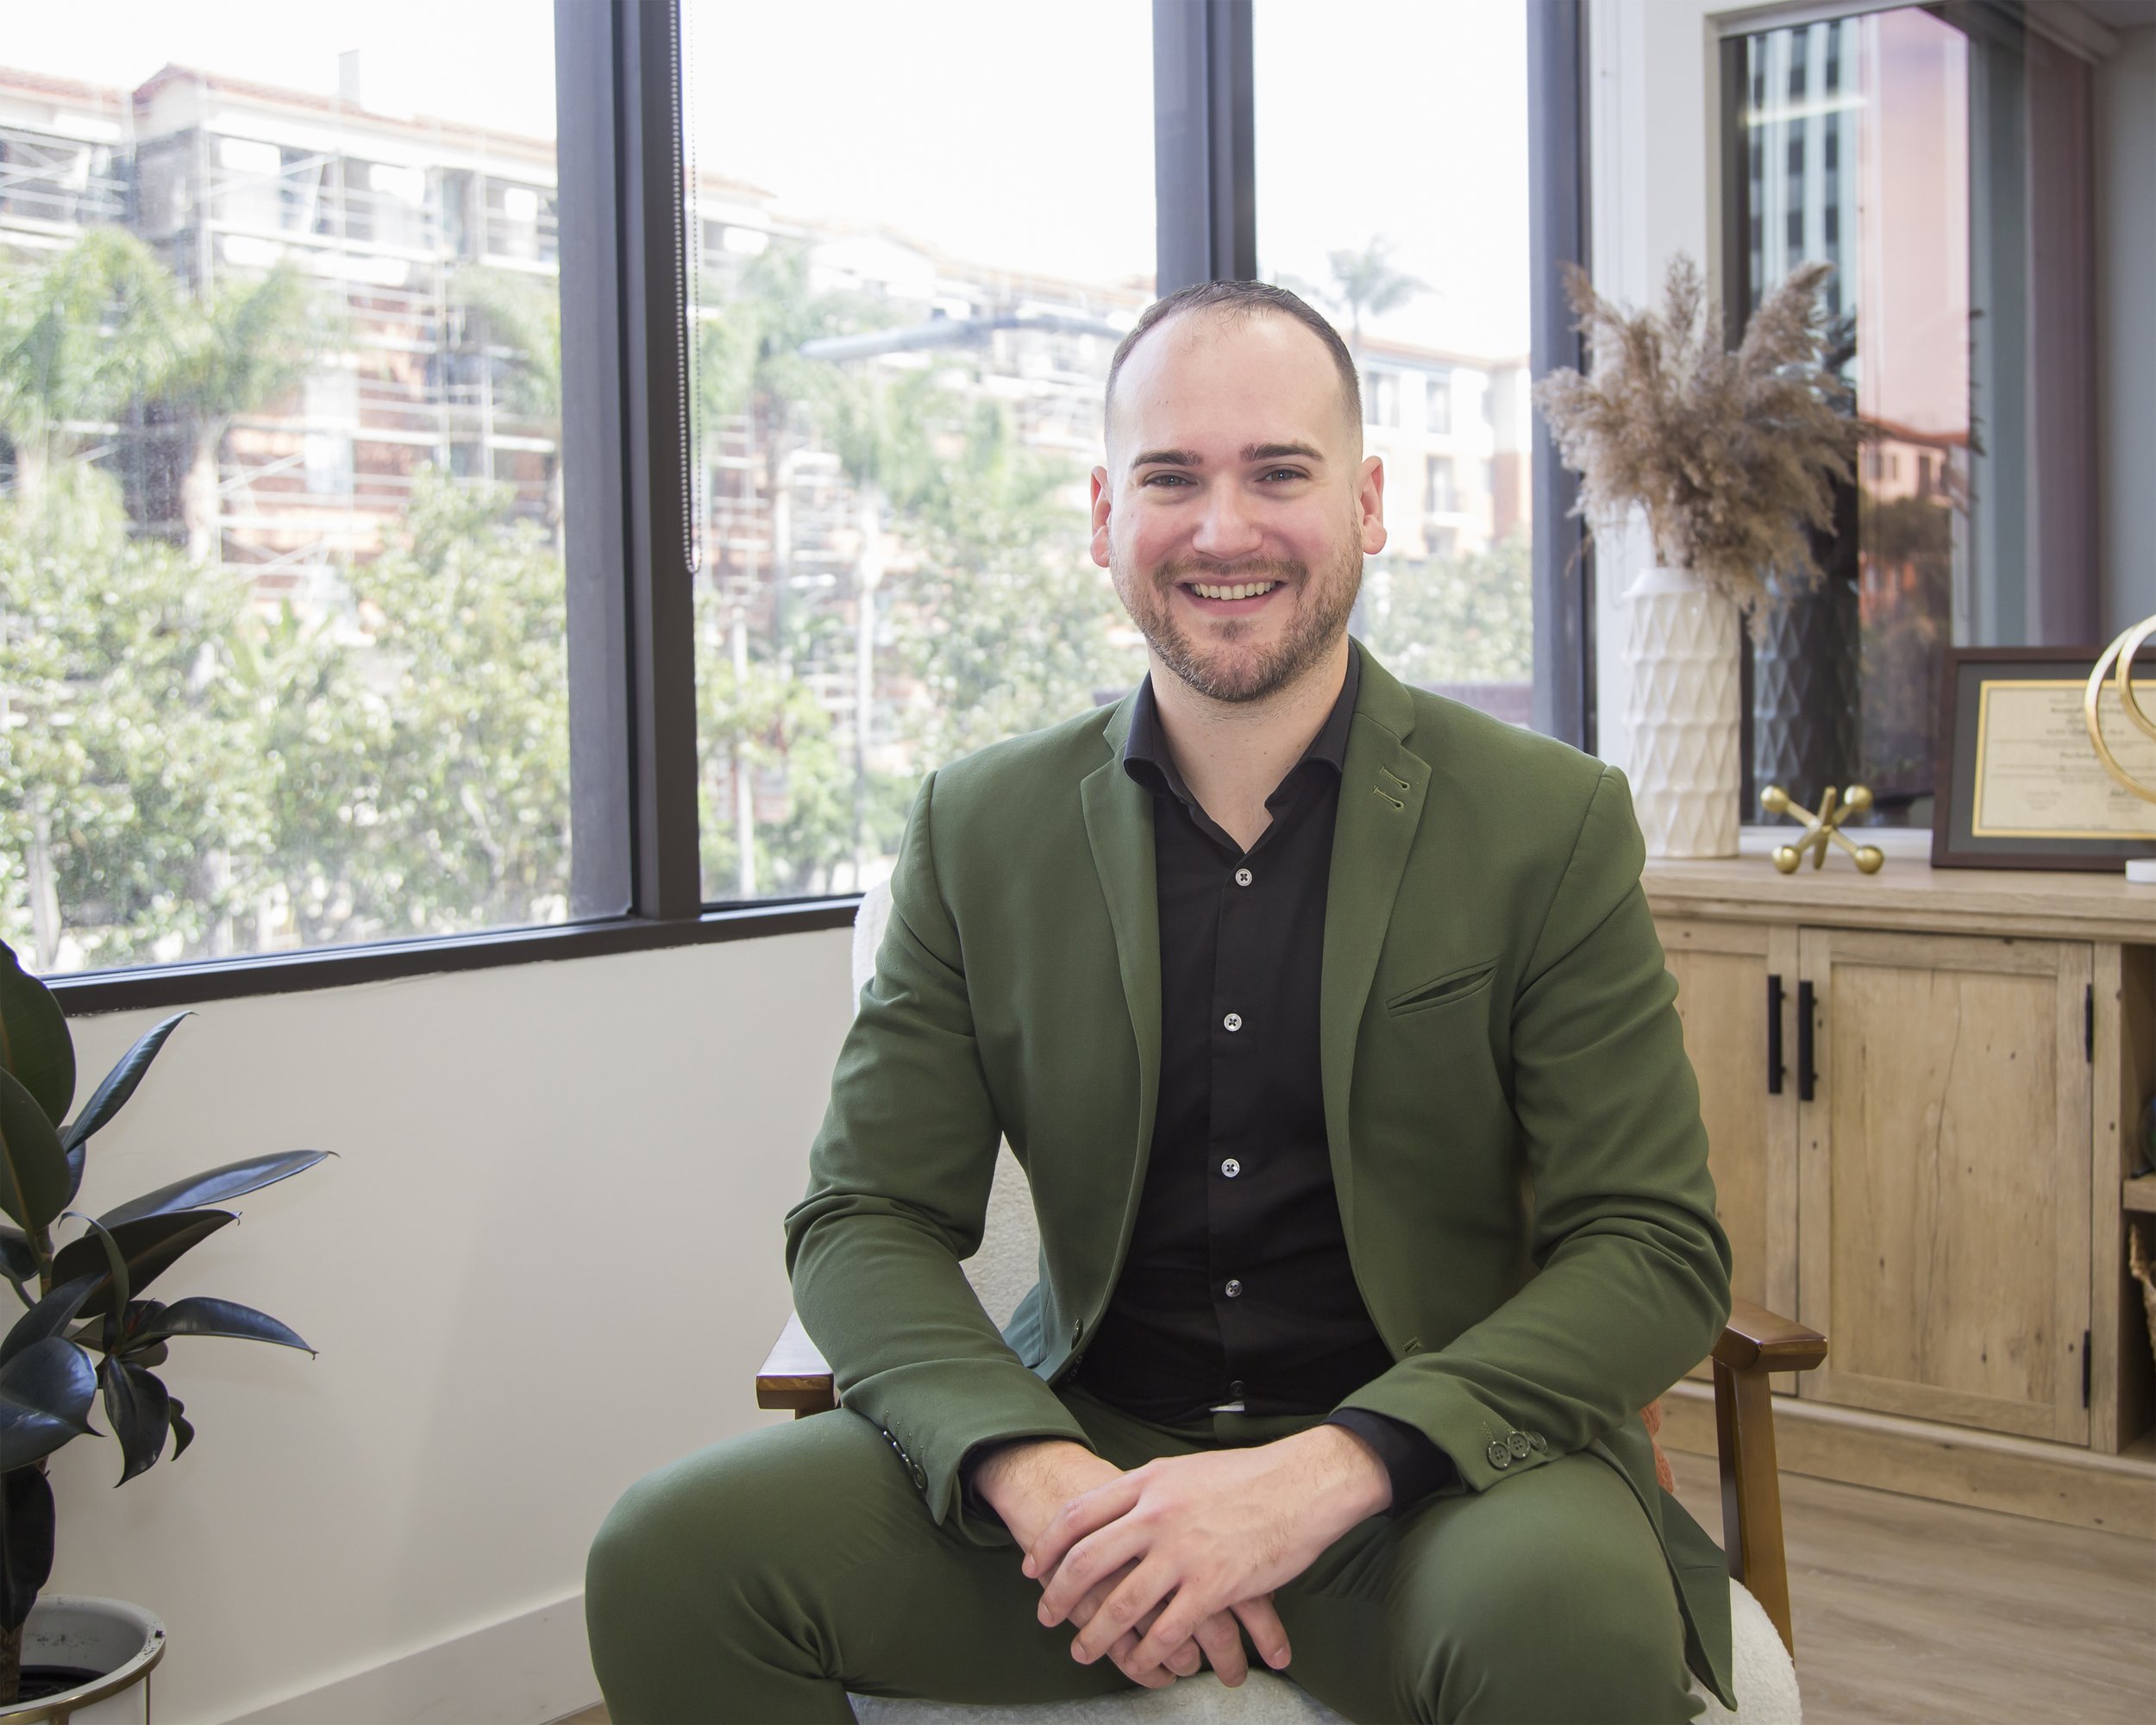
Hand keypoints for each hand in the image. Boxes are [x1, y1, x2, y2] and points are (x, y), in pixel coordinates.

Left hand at [975, 1441, 1269, 1688]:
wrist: (1301, 1486)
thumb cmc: (1248, 1477)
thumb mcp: (1185, 1470)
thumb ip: (1149, 1489)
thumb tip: (1117, 1504)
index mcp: (1148, 1483)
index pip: (1078, 1514)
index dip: (1048, 1545)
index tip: (1034, 1568)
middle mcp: (1157, 1515)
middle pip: (1087, 1561)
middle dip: (1059, 1595)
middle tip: (1046, 1616)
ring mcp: (1183, 1552)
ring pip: (1121, 1604)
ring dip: (1095, 1635)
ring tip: (1082, 1651)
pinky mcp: (1213, 1587)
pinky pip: (1168, 1630)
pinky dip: (1147, 1653)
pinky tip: (1138, 1664)